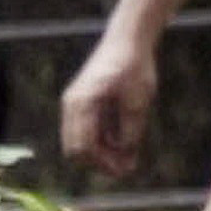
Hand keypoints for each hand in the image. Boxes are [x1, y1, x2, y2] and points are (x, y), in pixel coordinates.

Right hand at [59, 32, 155, 176]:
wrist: (128, 40)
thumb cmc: (133, 66)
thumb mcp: (138, 101)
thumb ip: (130, 131)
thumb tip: (126, 157)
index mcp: (82, 104)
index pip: (83, 147)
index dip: (104, 164)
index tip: (127, 170)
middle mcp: (72, 106)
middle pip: (76, 149)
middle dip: (100, 163)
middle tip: (128, 168)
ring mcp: (75, 105)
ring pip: (80, 142)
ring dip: (101, 154)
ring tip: (129, 158)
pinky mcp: (82, 104)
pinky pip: (86, 131)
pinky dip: (101, 142)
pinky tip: (123, 144)